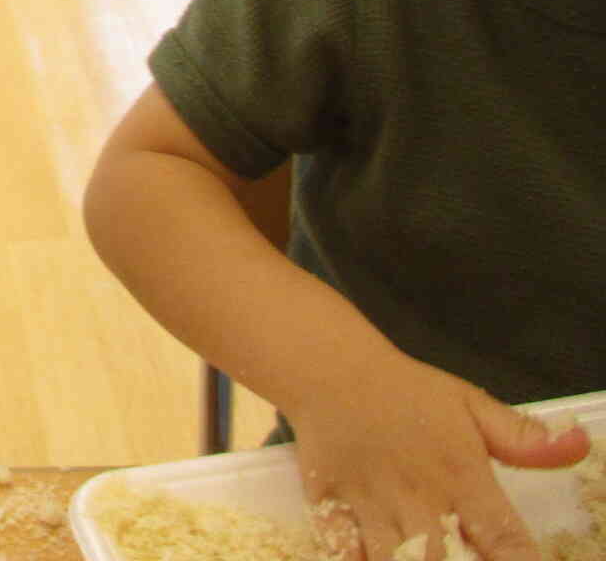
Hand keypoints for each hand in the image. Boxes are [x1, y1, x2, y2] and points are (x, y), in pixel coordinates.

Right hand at [292, 357, 588, 560]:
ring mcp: (370, 504)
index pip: (505, 540)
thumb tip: (580, 446)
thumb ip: (524, 437)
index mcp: (460, 475)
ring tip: (425, 560)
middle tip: (468, 559)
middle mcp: (418, 496)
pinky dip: (358, 557)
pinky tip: (372, 554)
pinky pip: (343, 550)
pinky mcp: (328, 505)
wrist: (327, 367)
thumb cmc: (405, 390)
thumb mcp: (469, 404)